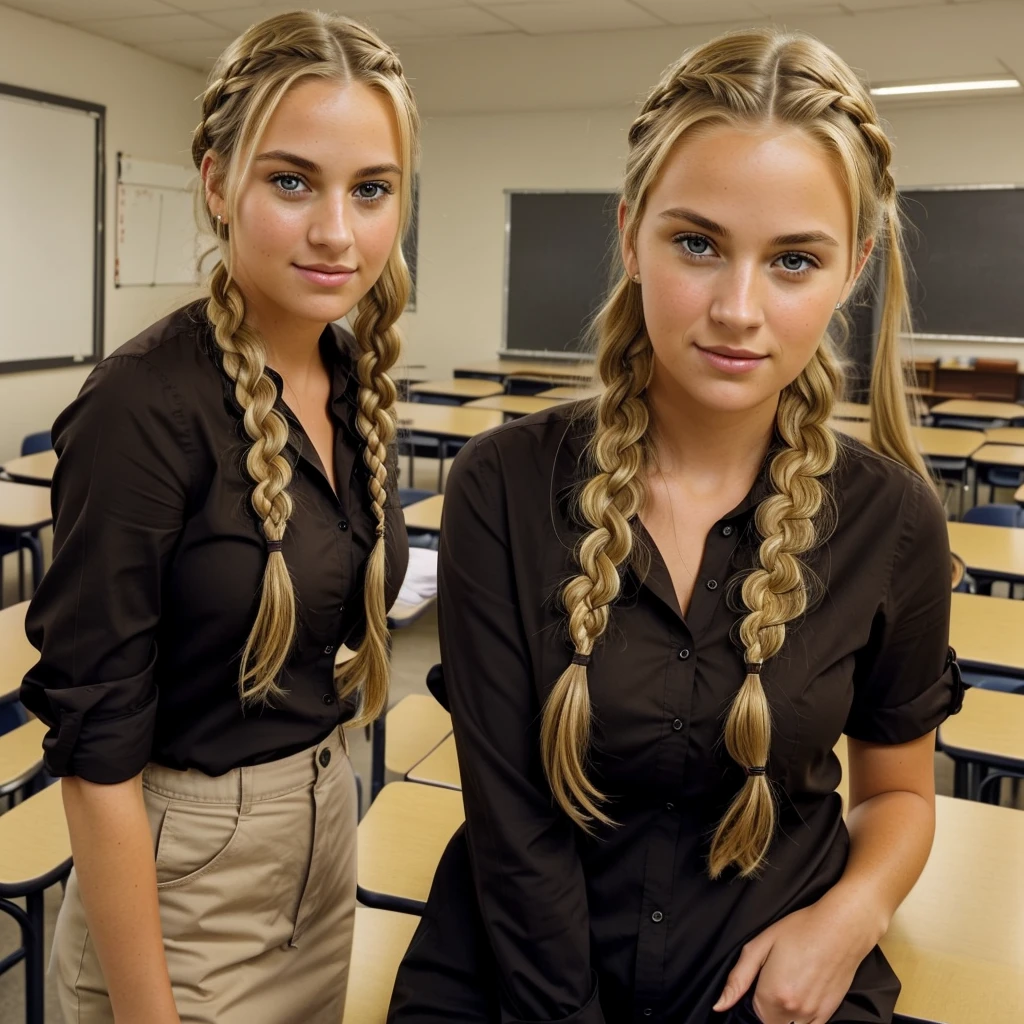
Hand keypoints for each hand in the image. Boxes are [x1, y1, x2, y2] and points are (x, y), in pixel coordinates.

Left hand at [712, 894, 882, 1023]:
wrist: (841, 928)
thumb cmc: (800, 930)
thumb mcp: (760, 945)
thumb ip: (737, 979)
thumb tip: (719, 1006)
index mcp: (772, 995)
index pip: (751, 1014)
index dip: (750, 1000)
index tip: (757, 984)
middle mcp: (793, 1012)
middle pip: (769, 1023)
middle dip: (765, 1010)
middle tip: (772, 982)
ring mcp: (813, 1015)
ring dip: (781, 1016)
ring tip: (787, 987)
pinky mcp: (828, 1014)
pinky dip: (800, 1021)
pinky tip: (800, 997)